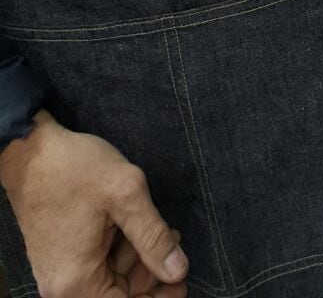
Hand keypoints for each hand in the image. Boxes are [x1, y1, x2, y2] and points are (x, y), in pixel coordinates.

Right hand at [0, 110, 188, 297]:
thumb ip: (153, 236)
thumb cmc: (75, 169)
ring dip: (138, 259)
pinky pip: (96, 265)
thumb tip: (178, 271)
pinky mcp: (60, 256)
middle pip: (118, 294)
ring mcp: (59, 271)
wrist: (31, 150)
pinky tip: (137, 227)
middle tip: (177, 244)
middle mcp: (63, 287)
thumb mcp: (125, 195)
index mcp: (77, 283)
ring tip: (164, 230)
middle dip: (151, 273)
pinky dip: (120, 250)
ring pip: (110, 278)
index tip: (182, 284)